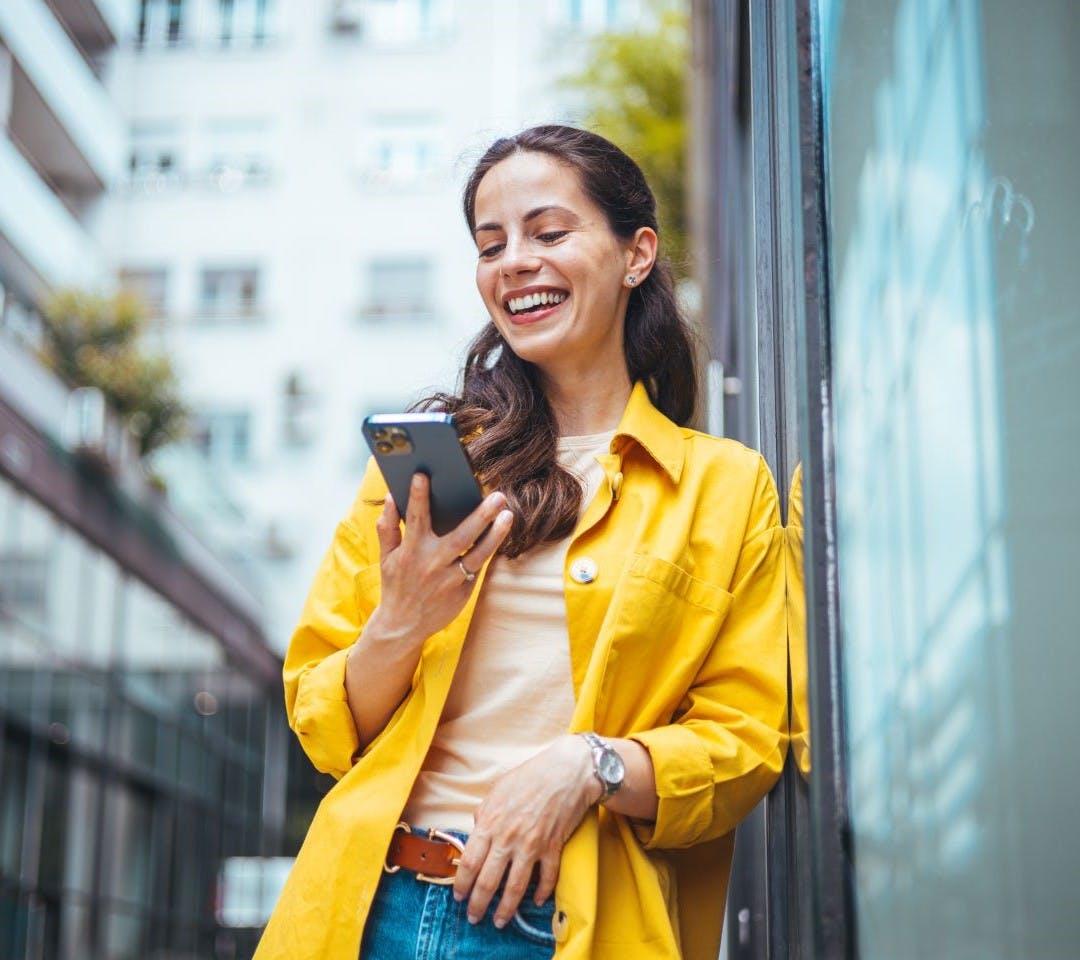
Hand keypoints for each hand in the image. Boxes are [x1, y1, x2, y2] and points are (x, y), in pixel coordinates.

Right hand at [369, 473, 513, 647]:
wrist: (402, 626)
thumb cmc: (396, 584)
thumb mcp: (386, 557)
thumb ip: (388, 527)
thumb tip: (390, 499)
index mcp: (411, 551)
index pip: (415, 518)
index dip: (418, 496)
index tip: (423, 476)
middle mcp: (432, 565)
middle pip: (461, 536)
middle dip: (480, 515)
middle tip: (497, 495)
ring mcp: (449, 580)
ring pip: (478, 554)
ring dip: (496, 533)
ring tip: (508, 514)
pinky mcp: (462, 593)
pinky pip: (479, 567)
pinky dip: (491, 549)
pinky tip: (501, 532)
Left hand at [452, 735, 600, 927]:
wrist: (567, 771)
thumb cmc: (530, 776)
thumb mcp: (497, 790)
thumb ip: (484, 813)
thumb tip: (477, 831)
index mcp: (490, 822)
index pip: (469, 863)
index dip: (461, 884)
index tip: (458, 896)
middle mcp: (508, 838)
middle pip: (488, 881)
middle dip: (478, 904)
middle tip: (473, 917)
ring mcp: (532, 846)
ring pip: (515, 887)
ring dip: (505, 909)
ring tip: (499, 921)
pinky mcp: (553, 848)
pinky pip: (546, 879)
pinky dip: (541, 893)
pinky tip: (535, 901)